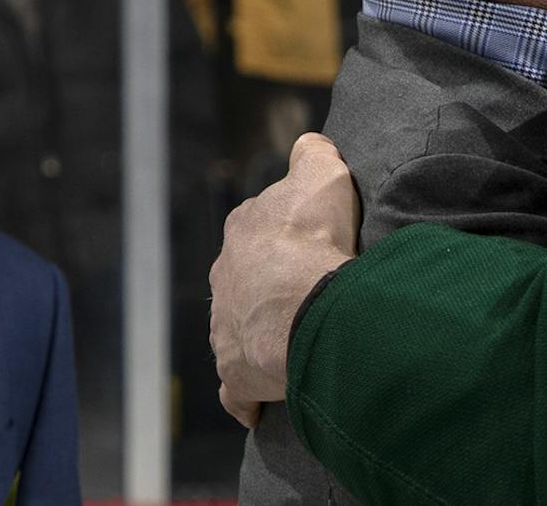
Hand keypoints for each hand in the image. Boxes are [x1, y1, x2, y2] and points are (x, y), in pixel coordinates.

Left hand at [210, 134, 360, 426]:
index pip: (260, 225)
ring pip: (240, 330)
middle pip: (247, 279)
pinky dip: (246, 395)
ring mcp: (226, 328)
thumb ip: (313, 154)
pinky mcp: (235, 373)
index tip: (312, 243)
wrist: (304, 307)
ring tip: (296, 342)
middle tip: (310, 294)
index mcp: (243, 232)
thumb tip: (310, 144)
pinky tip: (262, 402)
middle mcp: (225, 279)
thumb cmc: (312, 240)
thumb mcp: (321, 174)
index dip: (287, 232)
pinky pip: (236, 389)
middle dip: (270, 286)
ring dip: (261, 336)